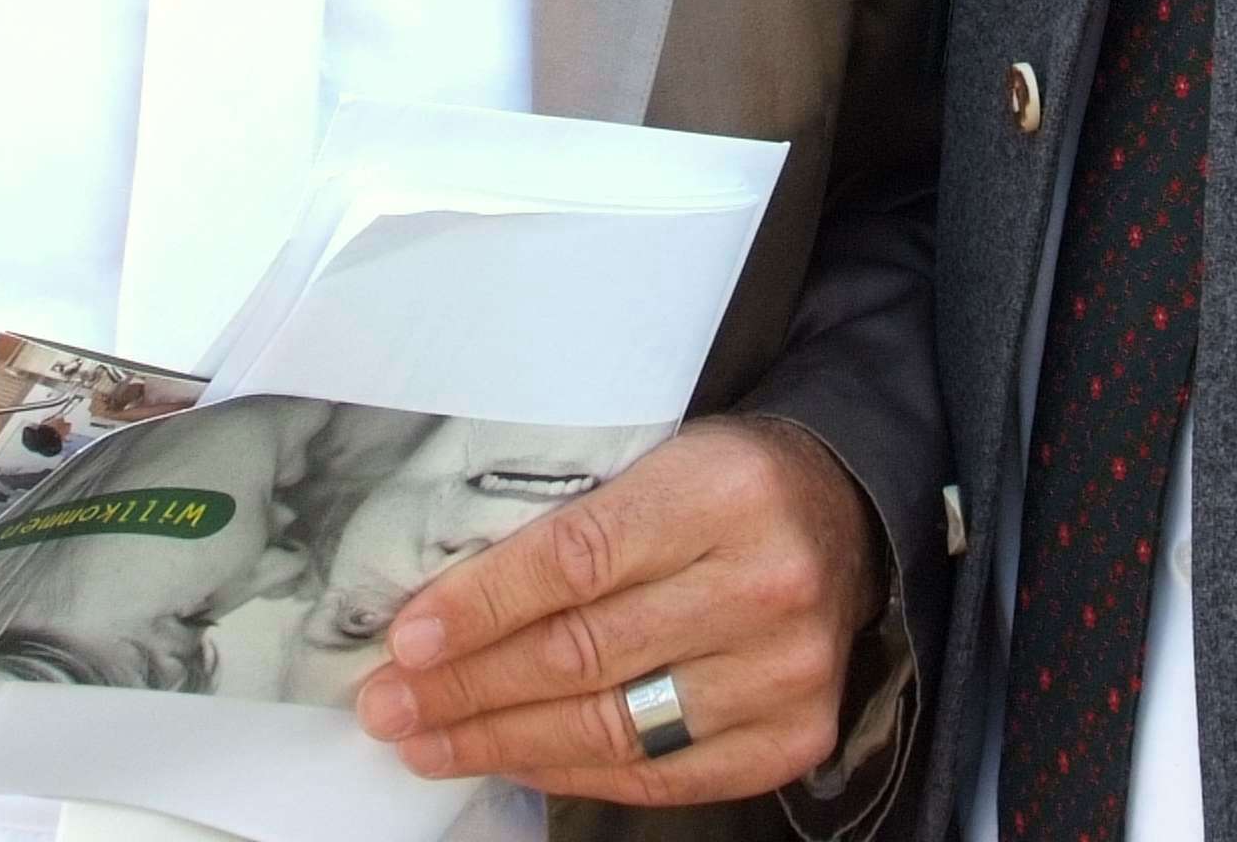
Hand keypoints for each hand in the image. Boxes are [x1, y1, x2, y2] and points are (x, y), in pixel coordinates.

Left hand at [352, 416, 881, 805]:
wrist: (846, 518)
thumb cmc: (725, 485)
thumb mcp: (657, 461)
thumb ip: (568, 523)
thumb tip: (438, 606)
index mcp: (723, 491)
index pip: (575, 559)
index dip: (481, 605)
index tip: (406, 639)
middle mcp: (764, 585)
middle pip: (583, 653)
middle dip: (467, 686)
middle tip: (390, 703)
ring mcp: (785, 672)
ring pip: (611, 725)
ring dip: (500, 740)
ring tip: (426, 742)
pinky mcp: (793, 736)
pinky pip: (658, 775)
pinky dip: (570, 773)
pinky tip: (510, 759)